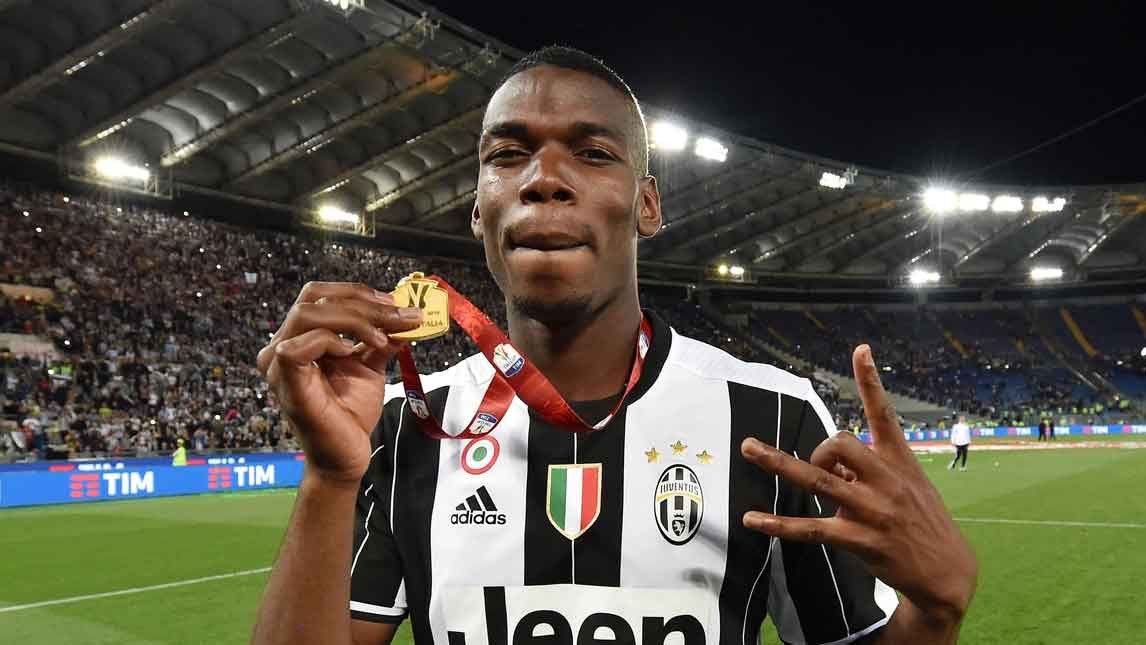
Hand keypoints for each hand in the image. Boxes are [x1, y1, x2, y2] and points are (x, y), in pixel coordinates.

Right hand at [256, 281, 421, 485]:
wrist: (347, 456)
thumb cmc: (351, 413)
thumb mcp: (370, 366)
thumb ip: (381, 339)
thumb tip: (404, 316)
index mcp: (299, 338)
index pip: (318, 295)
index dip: (356, 292)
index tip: (394, 303)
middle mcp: (280, 347)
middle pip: (312, 298)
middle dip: (361, 302)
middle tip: (397, 315)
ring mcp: (277, 365)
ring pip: (307, 314)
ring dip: (353, 318)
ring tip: (383, 336)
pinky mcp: (285, 382)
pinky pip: (301, 345)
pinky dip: (333, 341)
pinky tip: (354, 353)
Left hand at [740, 345, 976, 624]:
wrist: (948, 573)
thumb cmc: (922, 522)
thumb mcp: (905, 487)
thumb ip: (865, 470)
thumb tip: (827, 462)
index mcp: (899, 462)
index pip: (884, 414)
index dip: (871, 382)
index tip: (860, 350)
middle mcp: (885, 481)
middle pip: (842, 443)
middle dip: (820, 449)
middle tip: (816, 465)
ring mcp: (871, 511)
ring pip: (818, 480)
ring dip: (779, 462)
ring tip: (749, 448)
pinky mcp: (858, 539)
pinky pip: (810, 529)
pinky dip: (778, 524)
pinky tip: (752, 519)